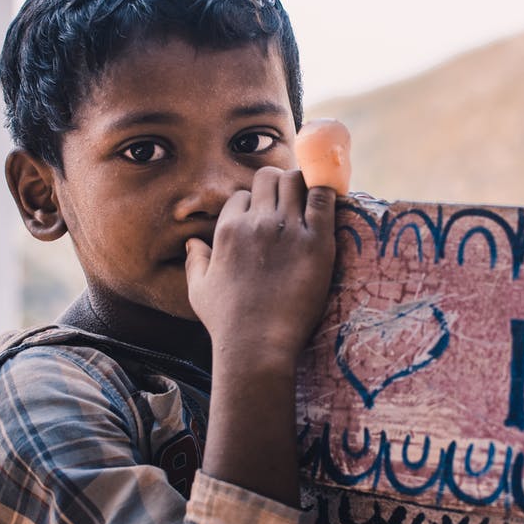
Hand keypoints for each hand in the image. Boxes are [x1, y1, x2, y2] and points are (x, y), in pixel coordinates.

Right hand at [185, 166, 336, 372]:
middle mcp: (256, 223)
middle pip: (268, 178)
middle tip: (291, 208)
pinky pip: (323, 197)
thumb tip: (192, 243)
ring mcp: (287, 230)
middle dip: (278, 187)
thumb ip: (196, 262)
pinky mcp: (316, 241)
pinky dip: (327, 191)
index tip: (266, 221)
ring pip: (295, 180)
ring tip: (310, 204)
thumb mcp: (199, 290)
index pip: (242, 196)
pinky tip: (330, 200)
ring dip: (303, 186)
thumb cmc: (226, 322)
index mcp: (228, 230)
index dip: (254, 205)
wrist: (257, 345)